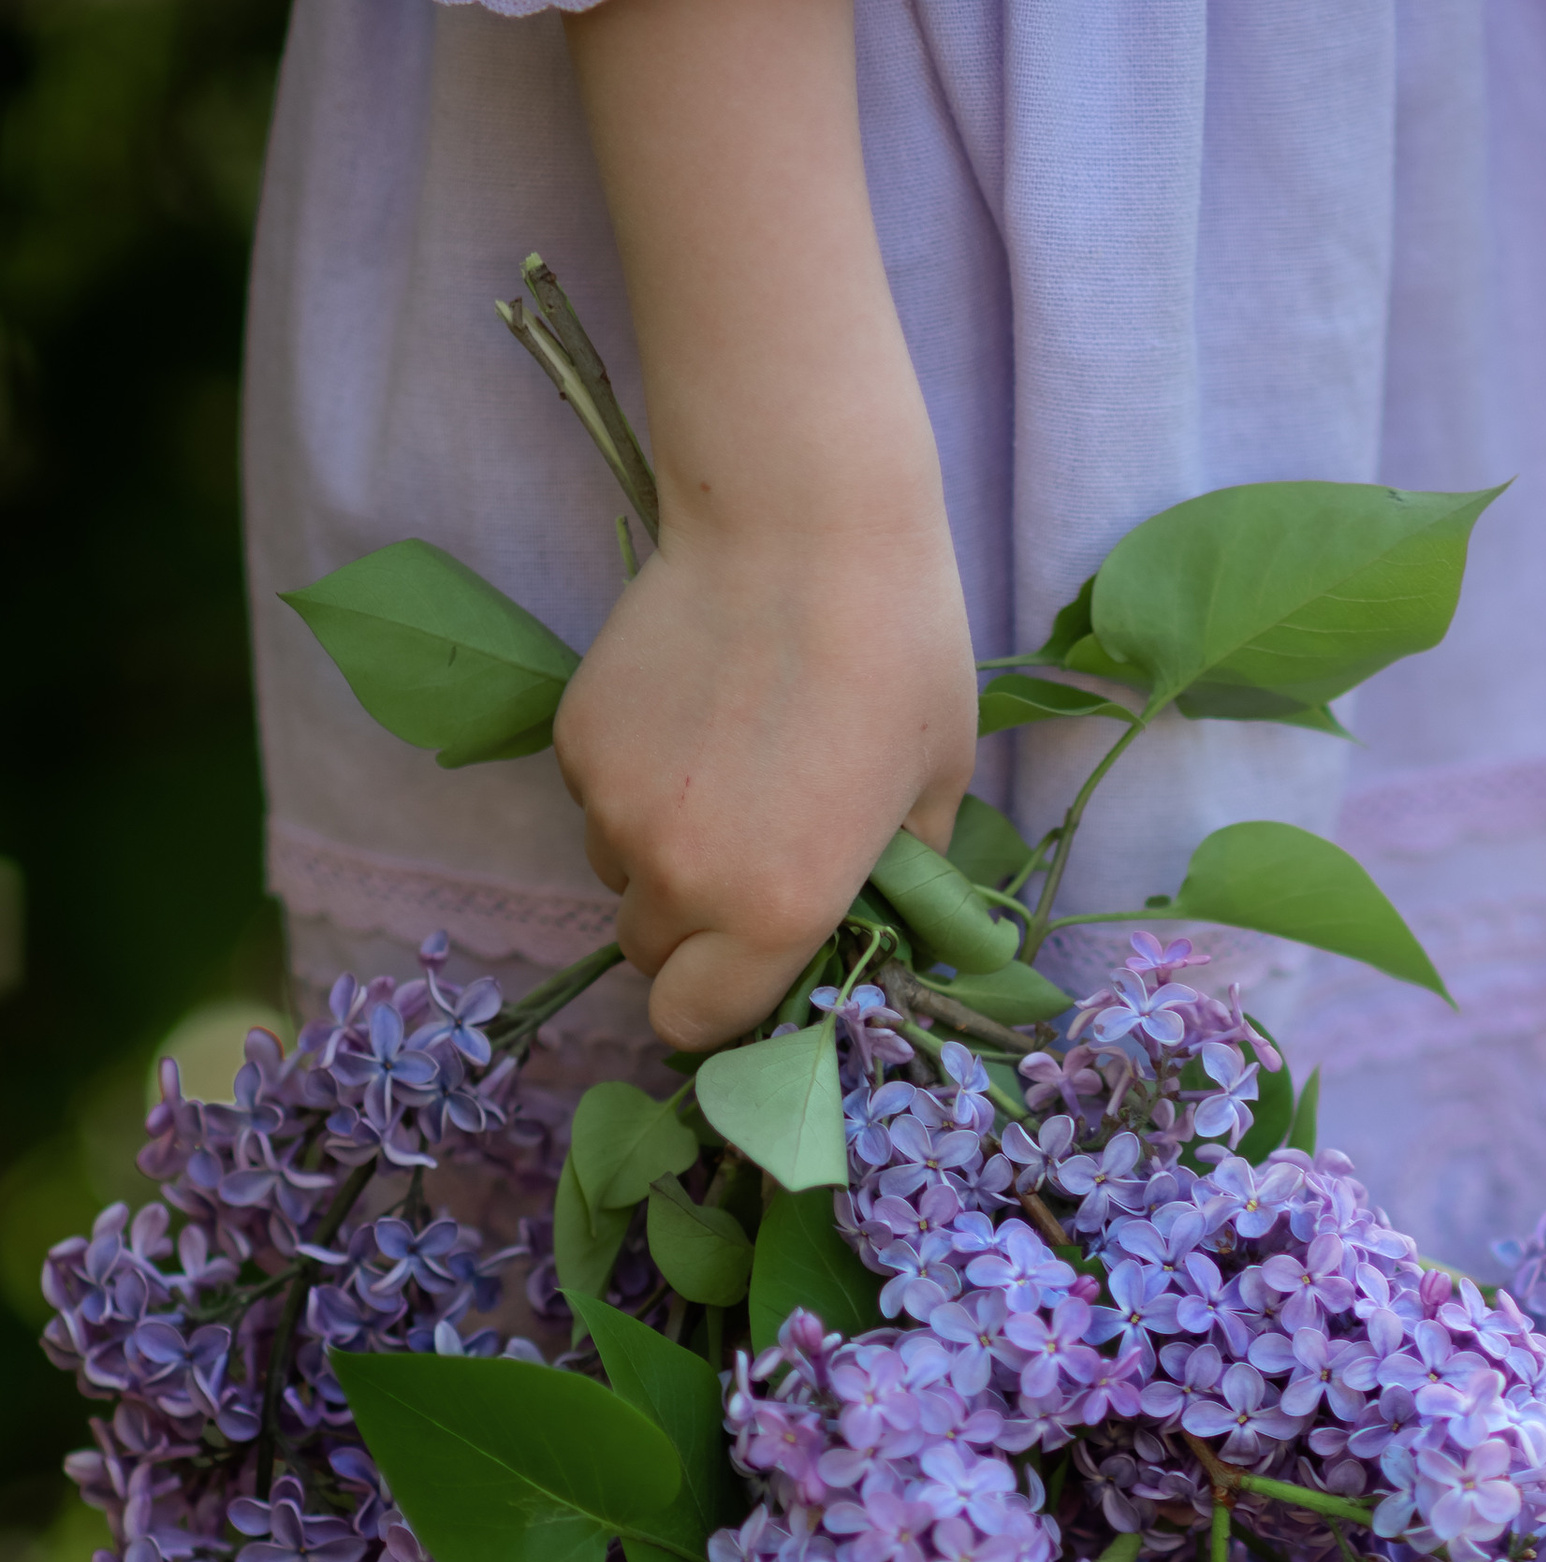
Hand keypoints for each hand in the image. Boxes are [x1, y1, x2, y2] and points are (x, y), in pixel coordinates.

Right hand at [557, 0, 979, 1049]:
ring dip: (662, 860)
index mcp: (774, 912)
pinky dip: (632, 786)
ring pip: (620, 877)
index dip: (727, 1012)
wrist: (801, 515)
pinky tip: (691, 718)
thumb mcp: (935, 786)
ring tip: (727, 777)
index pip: (700, 1026)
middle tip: (752, 870)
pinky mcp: (576, 739)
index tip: (760, 974)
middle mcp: (680, 878)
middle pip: (653, 958)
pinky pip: (595, 802)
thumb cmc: (898, 652)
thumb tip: (877, 922)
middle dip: (696, 938)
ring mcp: (612, 806)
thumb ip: (897, 880)